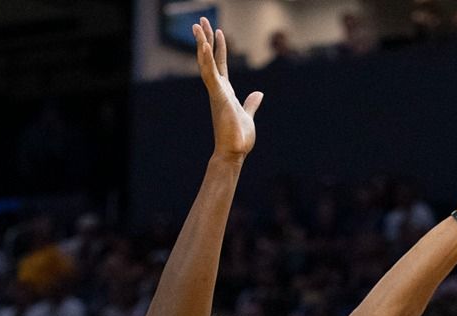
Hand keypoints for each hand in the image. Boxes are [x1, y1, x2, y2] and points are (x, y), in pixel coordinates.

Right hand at [191, 18, 262, 162]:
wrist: (234, 152)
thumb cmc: (238, 137)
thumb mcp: (248, 114)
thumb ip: (251, 103)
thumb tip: (258, 93)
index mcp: (225, 92)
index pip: (220, 64)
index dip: (218, 48)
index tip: (216, 32)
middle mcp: (218, 90)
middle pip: (210, 59)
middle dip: (205, 39)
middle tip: (200, 21)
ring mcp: (216, 93)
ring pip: (206, 63)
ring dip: (202, 44)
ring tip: (198, 26)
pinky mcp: (218, 97)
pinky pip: (211, 75)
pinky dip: (208, 60)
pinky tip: (206, 46)